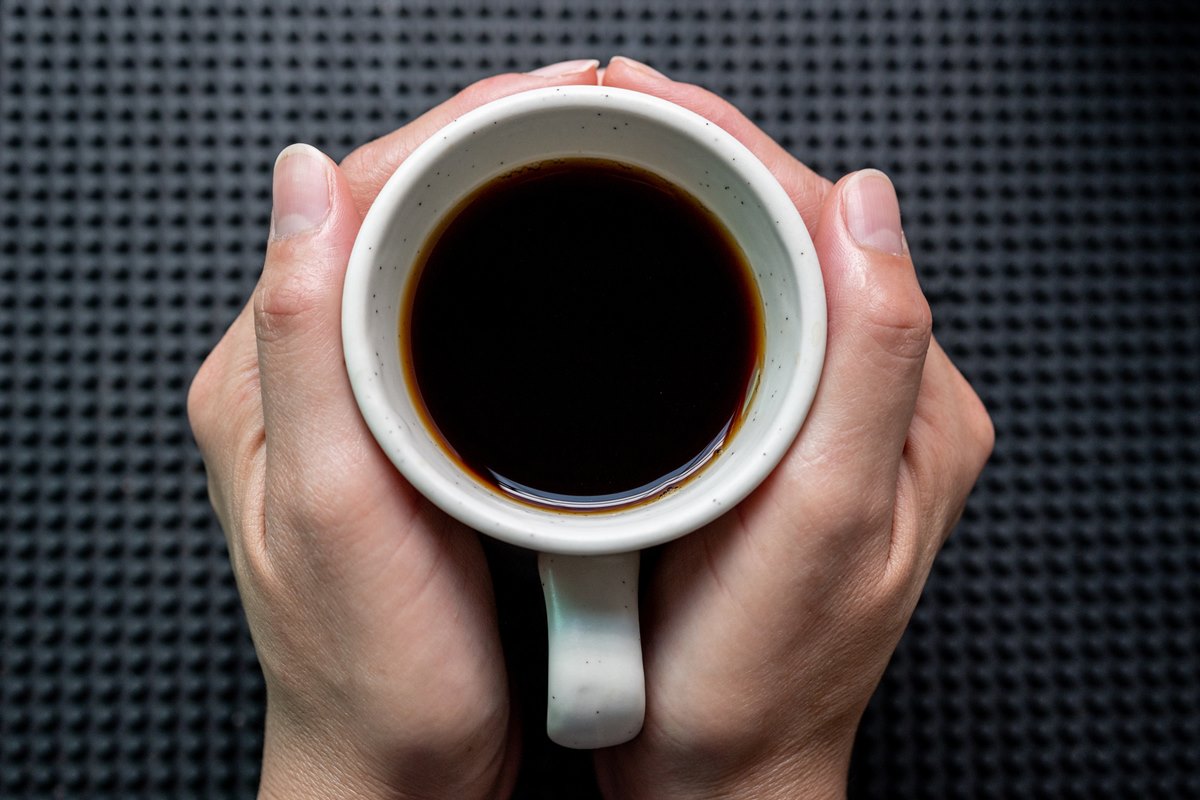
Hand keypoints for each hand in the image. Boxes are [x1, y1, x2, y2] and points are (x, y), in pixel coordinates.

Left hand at [187, 60, 599, 799]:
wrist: (401, 765)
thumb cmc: (374, 668)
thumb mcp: (336, 509)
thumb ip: (307, 341)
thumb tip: (300, 175)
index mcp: (269, 374)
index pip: (350, 196)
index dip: (454, 131)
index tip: (557, 98)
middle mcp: (308, 373)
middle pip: (397, 214)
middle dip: (495, 149)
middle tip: (601, 119)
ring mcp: (364, 401)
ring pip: (436, 258)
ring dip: (512, 201)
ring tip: (601, 166)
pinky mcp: (414, 431)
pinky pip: (461, 317)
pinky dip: (520, 273)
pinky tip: (577, 271)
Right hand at [592, 59, 994, 797]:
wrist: (719, 764)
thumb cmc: (761, 672)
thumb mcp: (827, 519)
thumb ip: (870, 361)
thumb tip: (873, 205)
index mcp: (911, 407)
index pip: (835, 229)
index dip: (738, 149)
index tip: (643, 100)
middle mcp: (875, 403)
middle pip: (793, 238)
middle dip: (702, 161)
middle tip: (602, 112)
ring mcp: (818, 423)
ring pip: (756, 275)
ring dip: (685, 207)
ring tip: (603, 158)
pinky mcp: (765, 444)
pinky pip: (728, 328)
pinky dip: (674, 276)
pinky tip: (619, 259)